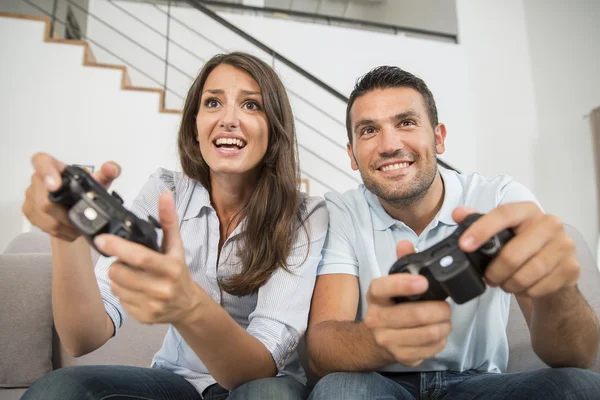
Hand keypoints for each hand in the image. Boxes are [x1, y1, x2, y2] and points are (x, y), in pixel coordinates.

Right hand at [22, 152, 120, 240]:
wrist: (73, 204)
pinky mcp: (29, 211)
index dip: (46, 172)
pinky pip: (44, 227)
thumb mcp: (98, 180)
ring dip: (65, 225)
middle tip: (81, 217)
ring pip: (45, 218)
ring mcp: (31, 196)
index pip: (42, 161)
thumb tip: (111, 168)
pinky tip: (70, 229)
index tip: (55, 185)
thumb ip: (108, 172)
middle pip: (45, 201)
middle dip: (66, 214)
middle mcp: (38, 179)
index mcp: (54, 165)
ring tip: (78, 224)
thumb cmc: (82, 188)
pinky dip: (61, 231)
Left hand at [94, 190, 206, 324]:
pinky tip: (135, 288)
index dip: (118, 247)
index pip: (140, 257)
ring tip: (133, 274)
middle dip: (116, 263)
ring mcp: (152, 305)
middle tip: (126, 261)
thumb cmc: (178, 271)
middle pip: (120, 272)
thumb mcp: (175, 245)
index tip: (102, 239)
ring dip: (118, 277)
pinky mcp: (143, 317)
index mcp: (171, 268)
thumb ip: (168, 219)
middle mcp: (162, 288)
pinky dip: (122, 291)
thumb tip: (165, 194)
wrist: (187, 305)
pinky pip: (120, 299)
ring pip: (116, 286)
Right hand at [364, 241, 451, 366]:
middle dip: (440, 309)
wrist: (371, 341)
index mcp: (375, 296)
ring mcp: (388, 340)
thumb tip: (405, 244)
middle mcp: (377, 319)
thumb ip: (402, 264)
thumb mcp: (390, 285)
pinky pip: (430, 348)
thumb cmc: (388, 308)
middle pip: (416, 314)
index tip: (424, 282)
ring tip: (445, 319)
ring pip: (428, 333)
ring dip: (444, 325)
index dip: (404, 284)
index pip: (384, 288)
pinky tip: (438, 333)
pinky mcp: (401, 357)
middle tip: (446, 306)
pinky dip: (441, 340)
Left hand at [454, 203, 578, 297]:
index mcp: (528, 210)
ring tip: (503, 283)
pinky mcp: (571, 268)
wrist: (557, 263)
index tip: (464, 245)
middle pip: (512, 254)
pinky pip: (539, 287)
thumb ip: (480, 220)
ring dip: (508, 284)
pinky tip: (522, 286)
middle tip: (488, 277)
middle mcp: (550, 224)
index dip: (481, 230)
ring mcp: (564, 246)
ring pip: (525, 274)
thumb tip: (458, 214)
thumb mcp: (502, 229)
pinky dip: (525, 291)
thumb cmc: (524, 243)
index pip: (503, 215)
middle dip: (494, 272)